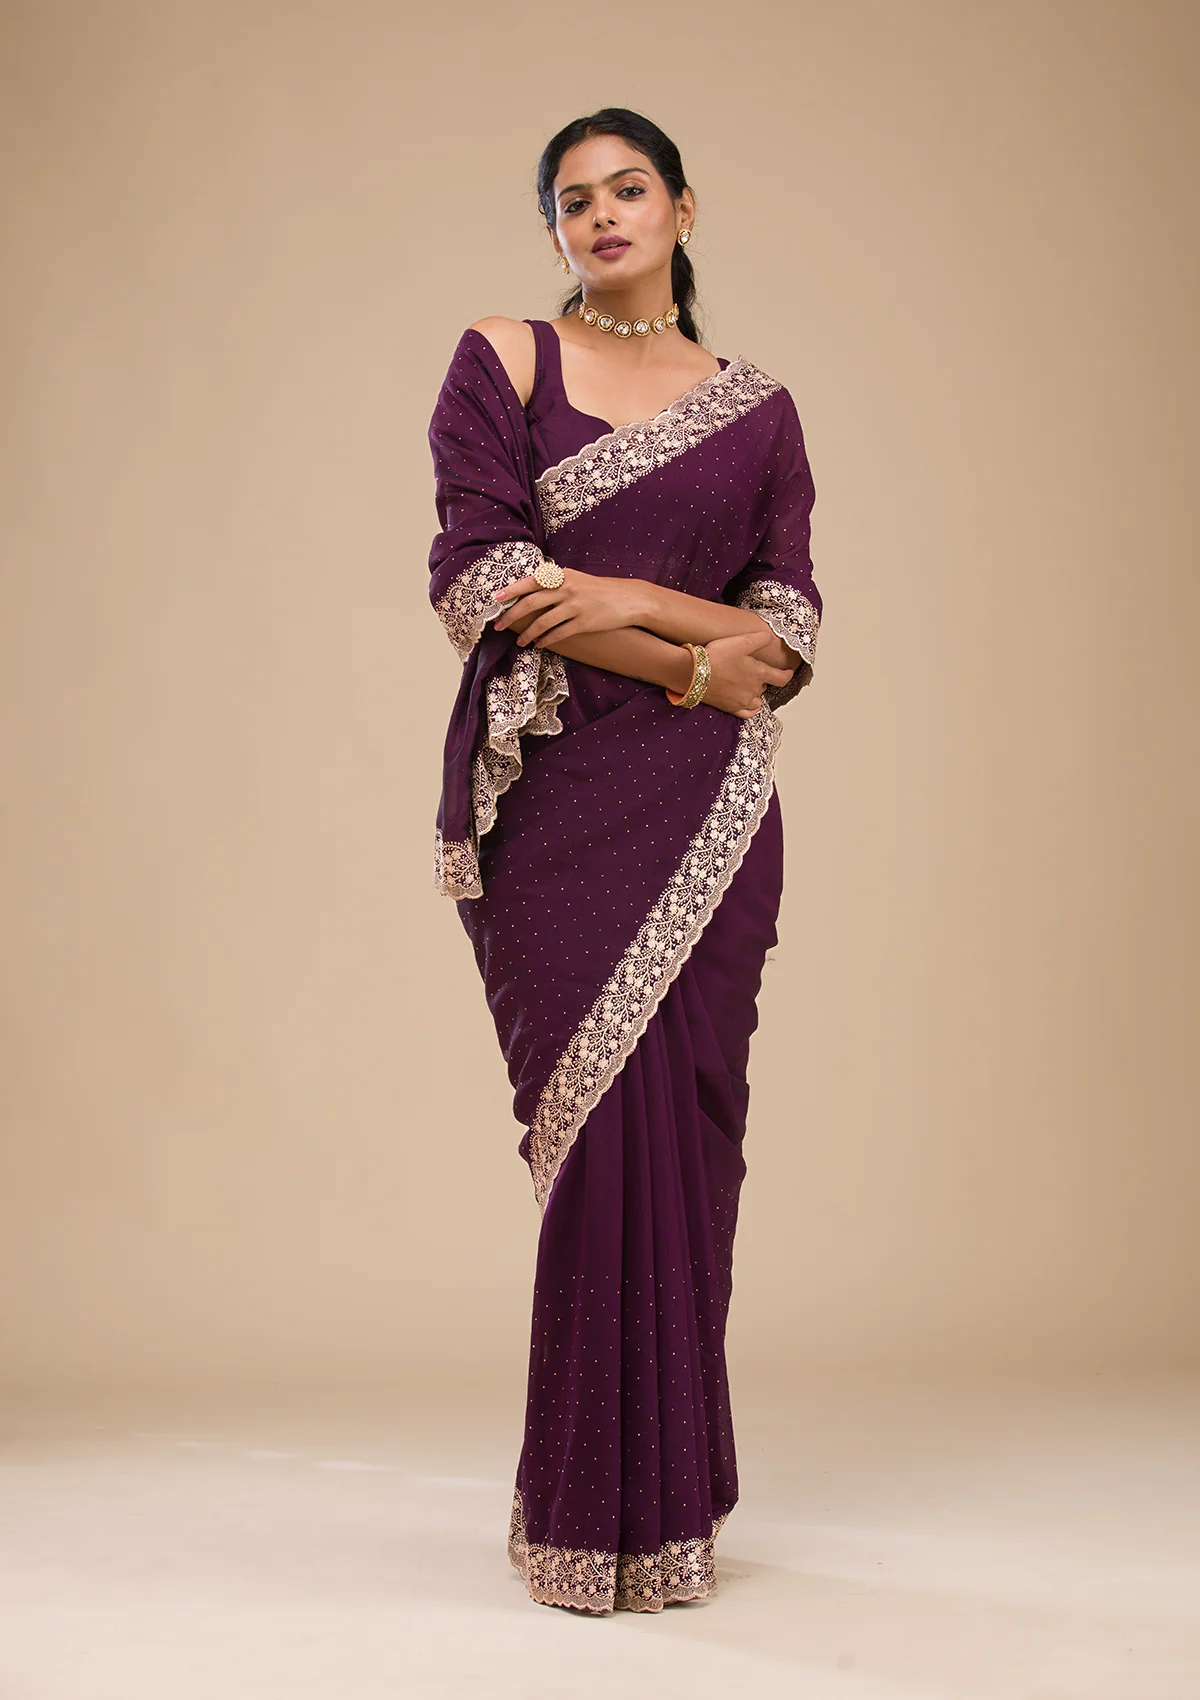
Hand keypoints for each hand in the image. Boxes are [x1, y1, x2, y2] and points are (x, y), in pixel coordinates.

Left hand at [493, 568, 650, 646]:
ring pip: (542, 622)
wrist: (628, 599)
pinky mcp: (584, 622)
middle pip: (531, 603)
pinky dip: (546, 640)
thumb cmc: (598, 590)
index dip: (511, 591)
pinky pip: (559, 634)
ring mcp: (575, 606)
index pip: (530, 582)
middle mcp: (566, 589)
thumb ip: (554, 582)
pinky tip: (539, 645)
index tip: (495, 599)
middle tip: (499, 626)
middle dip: (511, 616)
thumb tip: (529, 589)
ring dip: (527, 634)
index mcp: (562, 576)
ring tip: (520, 642)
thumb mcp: (575, 578)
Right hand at [698, 629, 794, 718]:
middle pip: (765, 687)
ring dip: (757, 693)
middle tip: (757, 671)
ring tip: (751, 686)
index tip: (789, 672)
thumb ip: (760, 639)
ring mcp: (742, 701)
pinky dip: (751, 709)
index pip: (781, 678)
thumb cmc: (717, 656)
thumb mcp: (741, 641)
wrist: (694, 673)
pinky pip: (747, 713)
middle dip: (764, 680)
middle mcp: (754, 690)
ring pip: (757, 700)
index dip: (787, 674)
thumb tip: (773, 638)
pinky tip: (750, 704)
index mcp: (759, 673)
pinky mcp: (730, 708)